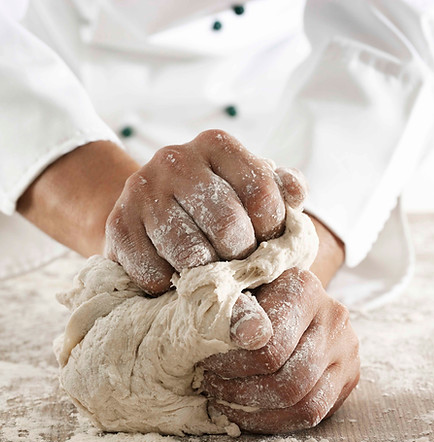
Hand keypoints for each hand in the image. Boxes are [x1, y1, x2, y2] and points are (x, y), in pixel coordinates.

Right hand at [104, 129, 305, 295]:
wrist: (148, 217)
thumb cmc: (213, 210)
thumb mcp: (250, 192)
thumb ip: (281, 192)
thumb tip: (297, 194)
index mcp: (216, 145)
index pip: (261, 193)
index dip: (272, 233)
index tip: (265, 245)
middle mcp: (176, 160)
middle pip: (228, 226)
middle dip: (240, 258)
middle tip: (236, 266)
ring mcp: (142, 192)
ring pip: (191, 255)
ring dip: (207, 277)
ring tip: (209, 274)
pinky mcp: (118, 226)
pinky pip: (156, 275)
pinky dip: (172, 287)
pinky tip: (175, 275)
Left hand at [201, 268, 359, 433]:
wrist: (291, 295)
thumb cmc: (255, 292)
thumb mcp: (238, 290)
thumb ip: (234, 311)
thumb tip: (234, 337)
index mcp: (304, 289)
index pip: (270, 346)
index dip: (232, 364)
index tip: (206, 363)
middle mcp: (334, 319)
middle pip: (289, 380)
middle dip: (241, 392)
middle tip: (211, 386)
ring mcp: (346, 351)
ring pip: (304, 405)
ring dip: (256, 412)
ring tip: (224, 400)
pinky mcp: (348, 377)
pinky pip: (313, 415)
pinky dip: (274, 421)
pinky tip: (246, 412)